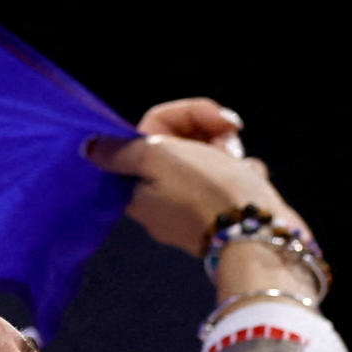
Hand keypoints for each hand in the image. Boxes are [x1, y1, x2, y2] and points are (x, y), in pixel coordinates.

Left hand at [84, 97, 311, 257]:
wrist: (261, 235)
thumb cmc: (211, 192)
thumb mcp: (159, 160)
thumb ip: (122, 151)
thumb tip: (90, 148)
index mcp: (138, 188)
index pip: (150, 131)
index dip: (182, 116)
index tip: (211, 118)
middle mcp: (161, 201)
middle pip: (180, 143)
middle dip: (208, 133)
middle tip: (227, 140)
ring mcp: (194, 209)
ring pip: (209, 159)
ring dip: (228, 153)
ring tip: (240, 164)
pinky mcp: (224, 215)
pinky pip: (231, 180)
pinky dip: (243, 174)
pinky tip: (251, 181)